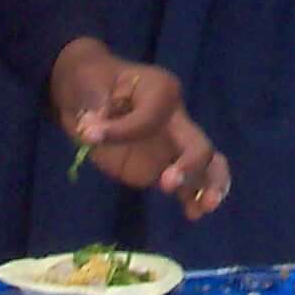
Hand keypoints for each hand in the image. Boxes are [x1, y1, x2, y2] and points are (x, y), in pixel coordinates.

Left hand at [51, 47, 232, 218]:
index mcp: (161, 91)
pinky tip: (193, 214)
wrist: (87, 91)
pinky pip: (187, 183)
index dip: (119, 131)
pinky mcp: (162, 167)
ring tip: (203, 206)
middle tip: (168, 182)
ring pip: (206, 165)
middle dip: (190, 164)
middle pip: (198, 144)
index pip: (148, 119)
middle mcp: (175, 119)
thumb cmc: (90, 80)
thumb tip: (91, 129)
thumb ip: (93, 106)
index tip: (87, 135)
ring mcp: (172, 146)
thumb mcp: (87, 85)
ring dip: (208, 185)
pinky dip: (194, 198)